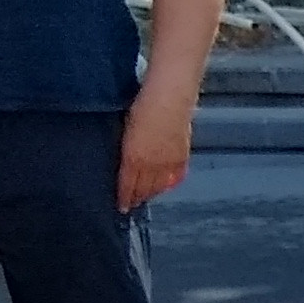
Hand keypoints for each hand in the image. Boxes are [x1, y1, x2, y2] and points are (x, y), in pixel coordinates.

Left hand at [117, 90, 197, 216]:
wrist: (169, 95)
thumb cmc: (141, 105)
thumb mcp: (126, 130)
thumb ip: (126, 152)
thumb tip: (125, 164)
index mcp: (133, 158)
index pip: (128, 186)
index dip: (124, 198)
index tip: (121, 207)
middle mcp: (151, 165)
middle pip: (144, 189)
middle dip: (137, 197)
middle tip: (131, 202)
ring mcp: (169, 161)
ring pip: (160, 186)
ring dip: (152, 193)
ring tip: (146, 195)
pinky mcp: (182, 155)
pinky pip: (175, 177)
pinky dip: (169, 183)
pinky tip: (165, 184)